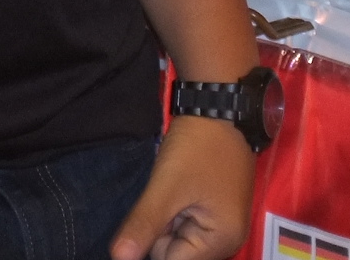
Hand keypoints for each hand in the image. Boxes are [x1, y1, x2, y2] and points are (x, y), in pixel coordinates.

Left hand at [110, 118, 254, 259]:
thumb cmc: (196, 146)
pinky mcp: (217, 209)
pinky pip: (187, 223)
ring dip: (168, 217)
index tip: (157, 207)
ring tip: (173, 188)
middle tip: (167, 194)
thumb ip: (144, 225)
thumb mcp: (166, 185)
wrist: (217, 105)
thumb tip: (119, 259)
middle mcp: (229, 239)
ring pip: (180, 237)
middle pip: (178, 252)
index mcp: (223, 241)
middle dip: (163, 228)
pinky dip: (175, 209)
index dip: (154, 239)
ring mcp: (224, 223)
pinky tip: (178, 188)